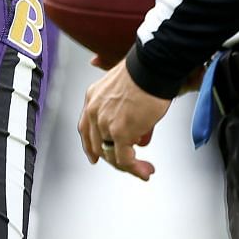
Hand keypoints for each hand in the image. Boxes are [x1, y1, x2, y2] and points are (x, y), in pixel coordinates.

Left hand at [78, 60, 169, 180]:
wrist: (152, 67)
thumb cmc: (144, 72)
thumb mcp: (124, 87)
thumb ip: (124, 107)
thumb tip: (138, 134)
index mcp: (93, 97)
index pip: (86, 128)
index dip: (90, 146)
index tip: (95, 158)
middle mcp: (94, 111)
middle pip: (98, 144)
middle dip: (114, 158)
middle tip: (131, 165)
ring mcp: (105, 123)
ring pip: (112, 155)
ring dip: (130, 167)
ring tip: (145, 170)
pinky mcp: (120, 132)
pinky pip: (125, 159)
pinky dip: (136, 169)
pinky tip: (146, 171)